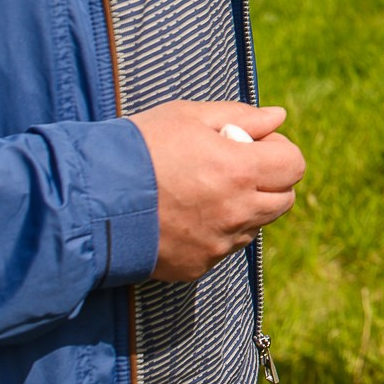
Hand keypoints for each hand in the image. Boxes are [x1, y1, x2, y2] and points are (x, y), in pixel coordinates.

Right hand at [129, 100, 306, 282]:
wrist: (89, 200)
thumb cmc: (138, 149)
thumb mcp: (188, 117)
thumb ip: (240, 117)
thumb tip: (277, 118)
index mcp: (239, 170)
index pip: (294, 166)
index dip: (280, 151)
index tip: (255, 144)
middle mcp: (235, 212)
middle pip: (284, 200)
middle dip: (270, 181)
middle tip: (236, 166)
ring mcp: (217, 243)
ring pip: (255, 226)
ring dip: (244, 208)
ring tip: (203, 189)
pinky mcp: (196, 266)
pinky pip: (223, 248)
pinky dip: (215, 232)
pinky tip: (183, 214)